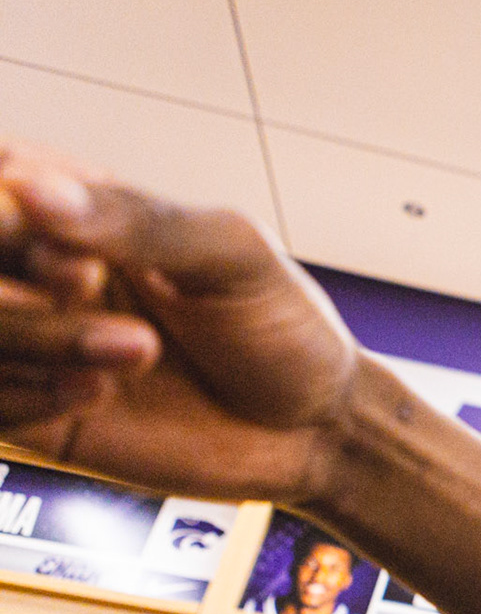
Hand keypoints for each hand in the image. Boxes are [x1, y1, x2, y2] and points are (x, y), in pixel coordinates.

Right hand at [0, 141, 361, 501]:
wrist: (315, 431)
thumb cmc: (283, 327)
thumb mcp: (232, 256)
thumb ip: (138, 222)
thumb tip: (31, 187)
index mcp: (86, 212)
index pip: (0, 182)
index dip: (4, 209)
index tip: (67, 238)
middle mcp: (46, 272)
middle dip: (13, 280)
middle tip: (86, 280)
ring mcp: (40, 344)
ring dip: (35, 338)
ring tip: (137, 350)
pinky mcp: (39, 414)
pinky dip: (28, 396)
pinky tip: (99, 394)